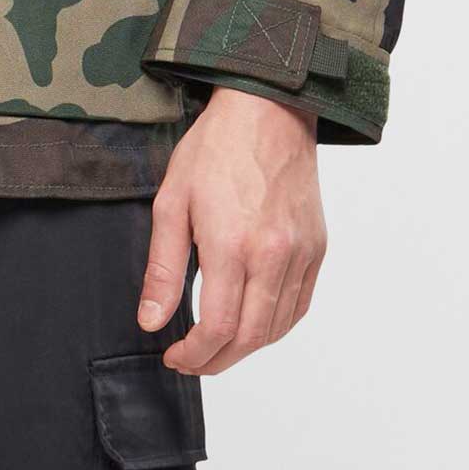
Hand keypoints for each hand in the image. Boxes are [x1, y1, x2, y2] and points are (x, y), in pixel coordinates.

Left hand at [136, 86, 326, 373]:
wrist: (267, 110)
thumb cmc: (216, 148)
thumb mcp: (172, 200)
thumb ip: (163, 267)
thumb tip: (152, 320)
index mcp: (232, 244)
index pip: (217, 327)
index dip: (195, 354)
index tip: (175, 356)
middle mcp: (273, 255)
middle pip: (249, 337)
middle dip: (217, 359)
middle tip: (192, 359)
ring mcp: (300, 253)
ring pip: (277, 328)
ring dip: (246, 348)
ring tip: (217, 345)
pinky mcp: (316, 248)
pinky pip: (299, 306)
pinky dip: (276, 327)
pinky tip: (253, 324)